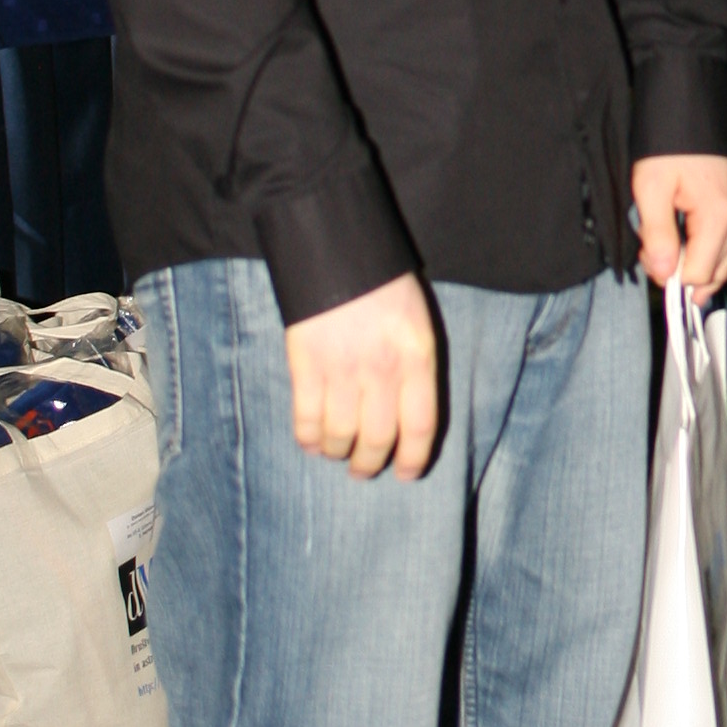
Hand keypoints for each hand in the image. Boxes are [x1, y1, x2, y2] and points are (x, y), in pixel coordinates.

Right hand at [285, 273, 440, 482]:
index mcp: (416, 359)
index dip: (414, 459)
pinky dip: (307, 439)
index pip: (421, 426)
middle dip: (370, 464)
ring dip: (338, 453)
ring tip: (337, 453)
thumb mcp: (417, 324)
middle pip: (378, 440)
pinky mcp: (305, 367)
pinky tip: (311, 441)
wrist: (339, 253)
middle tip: (363, 470)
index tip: (406, 473)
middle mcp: (381, 372)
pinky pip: (306, 420)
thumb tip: (406, 415)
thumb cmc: (385, 287)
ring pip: (340, 436)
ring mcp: (341, 371)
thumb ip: (414, 368)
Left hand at [632, 152, 726, 292]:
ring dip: (694, 263)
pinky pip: (725, 244)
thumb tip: (664, 274)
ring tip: (665, 245)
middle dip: (683, 272)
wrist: (689, 108)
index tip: (648, 253)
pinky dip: (705, 251)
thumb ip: (658, 235)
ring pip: (723, 262)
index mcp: (719, 217)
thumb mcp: (651, 188)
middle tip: (654, 251)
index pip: (699, 275)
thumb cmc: (668, 147)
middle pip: (715, 274)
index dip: (670, 274)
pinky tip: (683, 241)